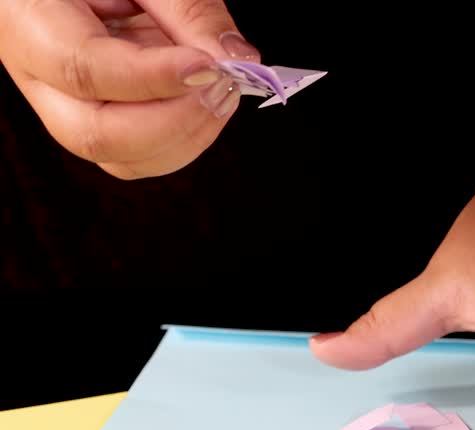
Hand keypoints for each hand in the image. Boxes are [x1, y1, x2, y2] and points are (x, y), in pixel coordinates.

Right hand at [0, 0, 259, 178]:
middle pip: (93, 133)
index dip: (152, 78)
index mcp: (27, 20)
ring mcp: (65, 106)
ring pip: (121, 157)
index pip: (81, 69)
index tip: (208, 67)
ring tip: (221, 88)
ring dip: (188, 135)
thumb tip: (235, 58)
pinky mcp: (98, 121)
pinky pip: (139, 156)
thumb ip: (188, 7)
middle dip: (174, 121)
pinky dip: (185, 139)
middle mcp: (36, 74)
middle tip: (222, 83)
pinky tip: (206, 100)